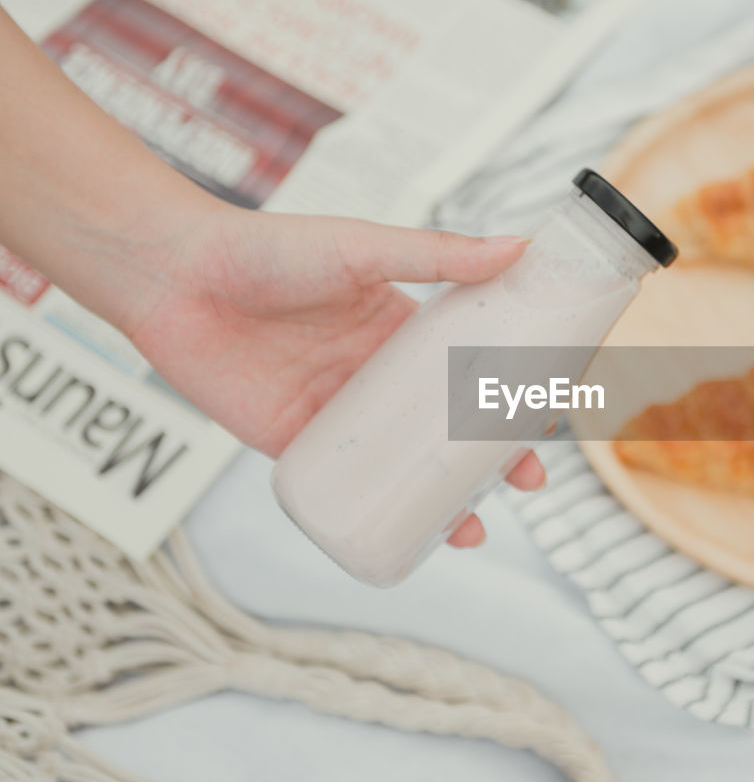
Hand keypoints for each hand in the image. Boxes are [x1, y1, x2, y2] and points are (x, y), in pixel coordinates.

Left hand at [125, 205, 542, 547]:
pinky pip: (347, 484)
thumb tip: (518, 247)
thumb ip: (437, 255)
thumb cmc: (268, 249)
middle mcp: (376, 373)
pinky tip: (407, 534)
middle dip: (491, 457)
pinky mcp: (297, 442)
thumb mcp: (364, 249)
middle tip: (527, 477)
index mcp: (401, 326)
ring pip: (404, 463)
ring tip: (475, 523)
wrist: (176, 277)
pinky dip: (379, 511)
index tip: (549, 411)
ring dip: (442, 496)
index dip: (511, 392)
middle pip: (447, 424)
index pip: (472, 365)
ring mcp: (340, 411)